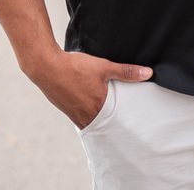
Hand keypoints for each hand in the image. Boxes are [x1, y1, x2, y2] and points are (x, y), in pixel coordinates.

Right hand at [25, 49, 151, 128]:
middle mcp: (84, 116)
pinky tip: (85, 103)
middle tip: (119, 121)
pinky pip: (77, 115)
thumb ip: (126, 71)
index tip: (130, 126)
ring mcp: (72, 114)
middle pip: (102, 124)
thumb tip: (148, 73)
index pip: (115, 122)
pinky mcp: (63, 108)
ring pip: (89, 120)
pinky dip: (84, 112)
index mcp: (97, 108)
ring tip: (103, 112)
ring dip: (96, 117)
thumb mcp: (103, 66)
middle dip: (110, 122)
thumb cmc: (75, 67)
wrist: (45, 66)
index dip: (122, 124)